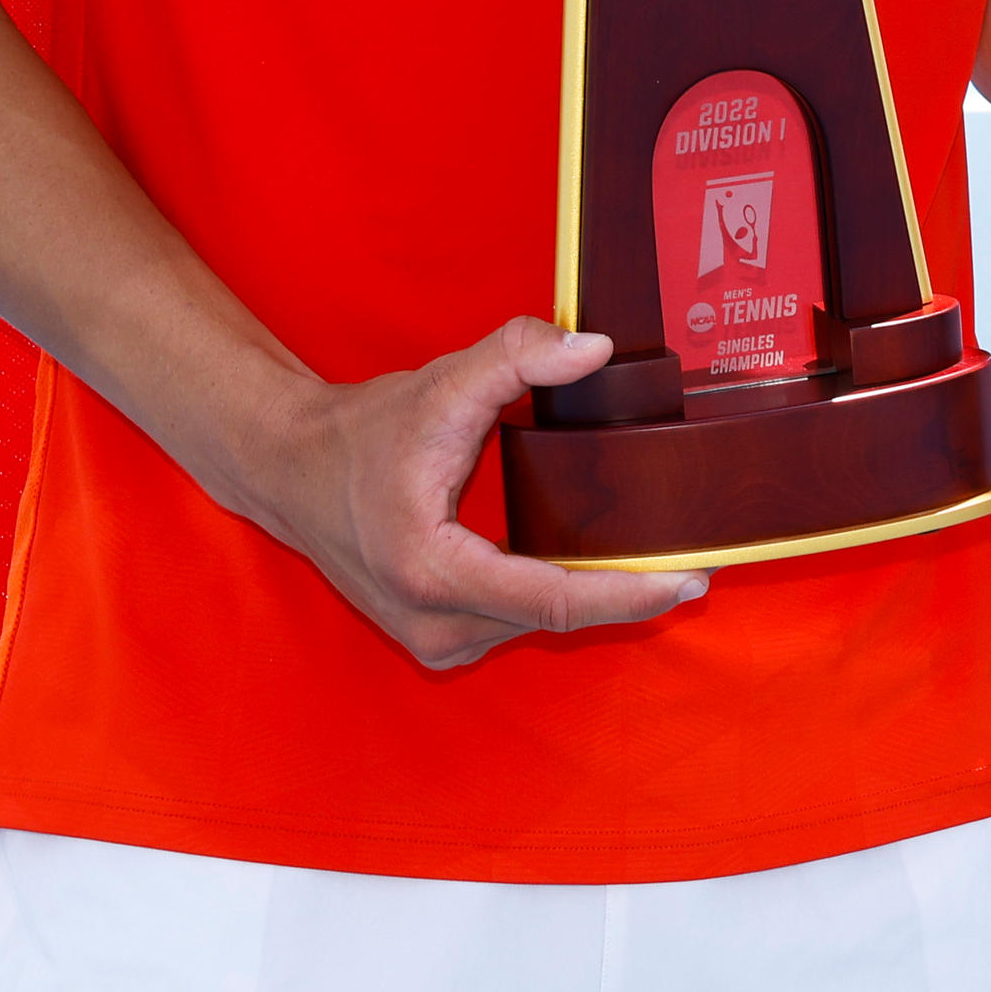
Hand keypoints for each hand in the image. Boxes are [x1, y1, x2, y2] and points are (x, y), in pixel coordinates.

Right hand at [228, 318, 709, 671]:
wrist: (290, 470)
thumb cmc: (363, 432)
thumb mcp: (441, 386)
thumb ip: (517, 356)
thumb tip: (596, 349)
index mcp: (433, 573)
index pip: (555, 600)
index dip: (629, 593)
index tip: (692, 577)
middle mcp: (434, 624)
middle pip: (558, 615)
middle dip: (628, 591)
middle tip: (700, 556)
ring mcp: (435, 642)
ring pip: (540, 622)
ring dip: (596, 595)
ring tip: (659, 557)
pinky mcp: (439, 640)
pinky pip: (519, 621)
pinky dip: (560, 594)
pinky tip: (598, 565)